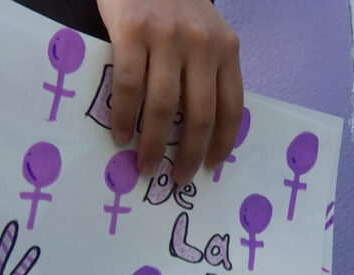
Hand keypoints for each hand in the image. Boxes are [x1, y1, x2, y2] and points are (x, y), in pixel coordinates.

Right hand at [95, 0, 242, 184]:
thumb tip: (199, 128)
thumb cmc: (172, 4)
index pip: (232, 106)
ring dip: (153, 143)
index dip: (223, 142)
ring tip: (145, 165)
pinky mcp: (133, 31)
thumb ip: (207, 69)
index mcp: (227, 48)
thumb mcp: (205, 32)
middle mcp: (203, 44)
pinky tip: (121, 135)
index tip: (211, 166)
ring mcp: (168, 37)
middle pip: (200, 114)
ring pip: (165, 106)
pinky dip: (125, 117)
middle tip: (178, 179)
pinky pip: (130, 85)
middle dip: (188, 153)